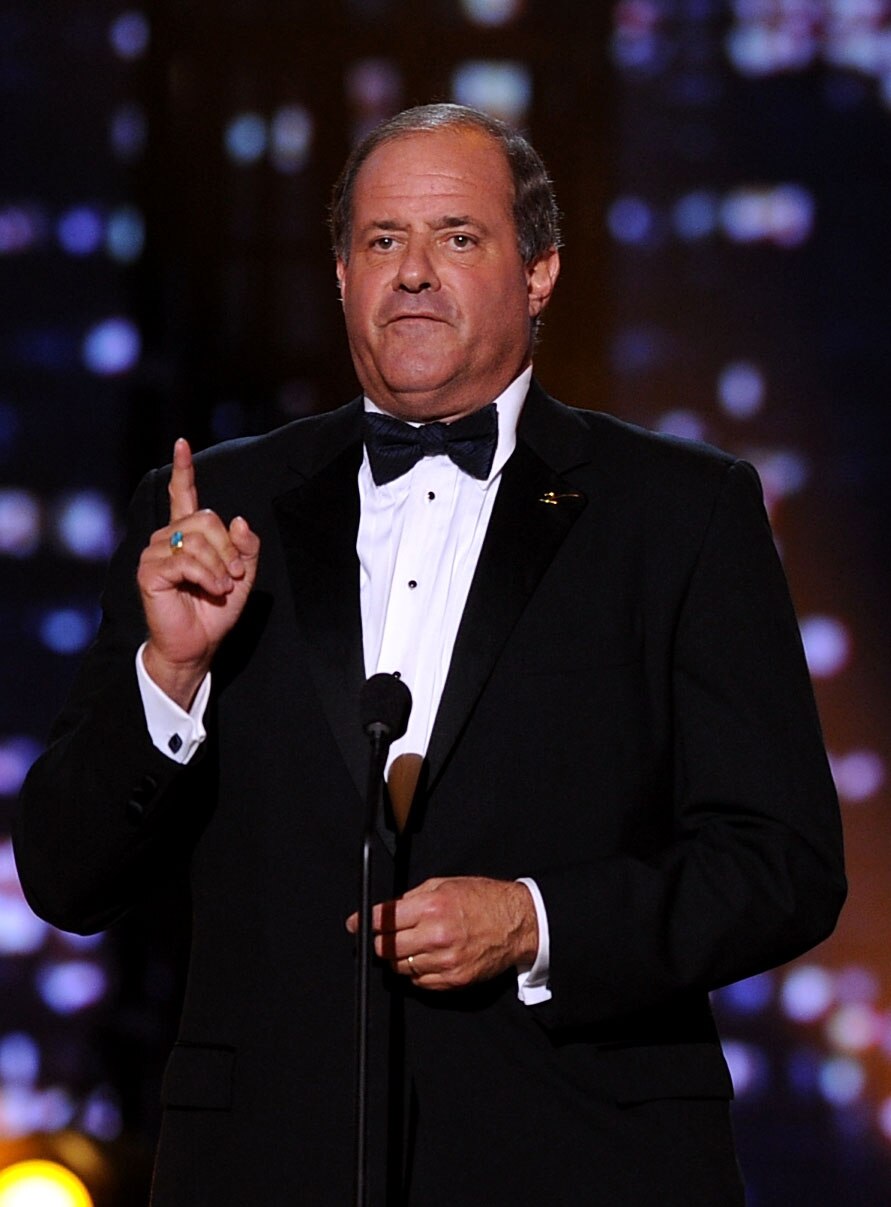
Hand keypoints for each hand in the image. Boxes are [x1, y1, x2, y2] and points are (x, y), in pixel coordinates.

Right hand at [137, 438, 259, 707]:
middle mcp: (167, 538)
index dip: (183, 470)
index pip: (182, 495)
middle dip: (229, 548)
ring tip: (222, 586)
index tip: (182, 442)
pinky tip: (212, 588)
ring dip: (220, 565)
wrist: (198, 644)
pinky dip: (207, 575)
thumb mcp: (242, 577)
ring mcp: (155, 553)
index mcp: (187, 535)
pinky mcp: (149, 571)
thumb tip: (239, 520)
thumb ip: (246, 548)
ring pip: (197, 539)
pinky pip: (185, 560)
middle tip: (234, 575)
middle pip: (206, 518)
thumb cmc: (215, 611)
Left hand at [346, 876, 538, 989]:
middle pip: (387, 948)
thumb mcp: (445, 885)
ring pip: (402, 968)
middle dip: (379, 943)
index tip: (354, 924)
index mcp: (432, 907)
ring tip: (409, 947)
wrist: (517, 923)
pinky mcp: (455, 980)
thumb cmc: (483, 899)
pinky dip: (417, 972)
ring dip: (399, 958)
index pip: (385, 919)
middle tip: (380, 938)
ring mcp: (445, 961)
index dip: (365, 922)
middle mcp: (436, 936)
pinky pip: (421, 982)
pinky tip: (426, 958)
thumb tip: (387, 911)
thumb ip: (413, 899)